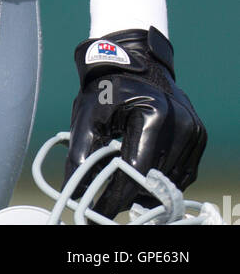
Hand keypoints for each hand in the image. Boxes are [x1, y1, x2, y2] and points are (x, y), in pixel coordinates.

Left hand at [65, 27, 205, 217]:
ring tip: (123, 176)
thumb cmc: (107, 87)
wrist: (134, 63)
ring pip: (170, 181)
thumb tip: (74, 191)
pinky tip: (143, 168)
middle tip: (108, 197)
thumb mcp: (88, 114)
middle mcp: (180, 122)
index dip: (116, 195)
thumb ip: (81, 153)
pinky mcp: (199, 137)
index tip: (100, 209)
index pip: (136, 171)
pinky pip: (182, 174)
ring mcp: (194, 130)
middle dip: (129, 192)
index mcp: (154, 113)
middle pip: (154, 180)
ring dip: (147, 186)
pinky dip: (162, 178)